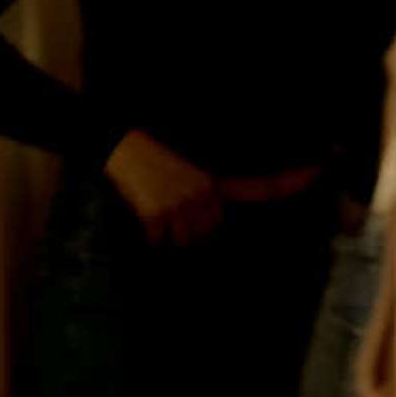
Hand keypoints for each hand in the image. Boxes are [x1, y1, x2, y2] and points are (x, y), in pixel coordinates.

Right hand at [104, 128, 223, 246]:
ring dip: (170, 236)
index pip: (215, 221)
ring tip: (163, 222)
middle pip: (200, 234)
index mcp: (208, 186)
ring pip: (181, 241)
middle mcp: (195, 196)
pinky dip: (152, 237)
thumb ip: (231, 185)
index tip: (193, 224)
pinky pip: (157, 240)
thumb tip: (263, 191)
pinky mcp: (155, 214)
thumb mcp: (196, 173)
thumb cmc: (163, 166)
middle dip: (188, 233)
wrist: (132, 155)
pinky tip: (150, 222)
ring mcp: (175, 206)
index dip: (202, 225)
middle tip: (174, 222)